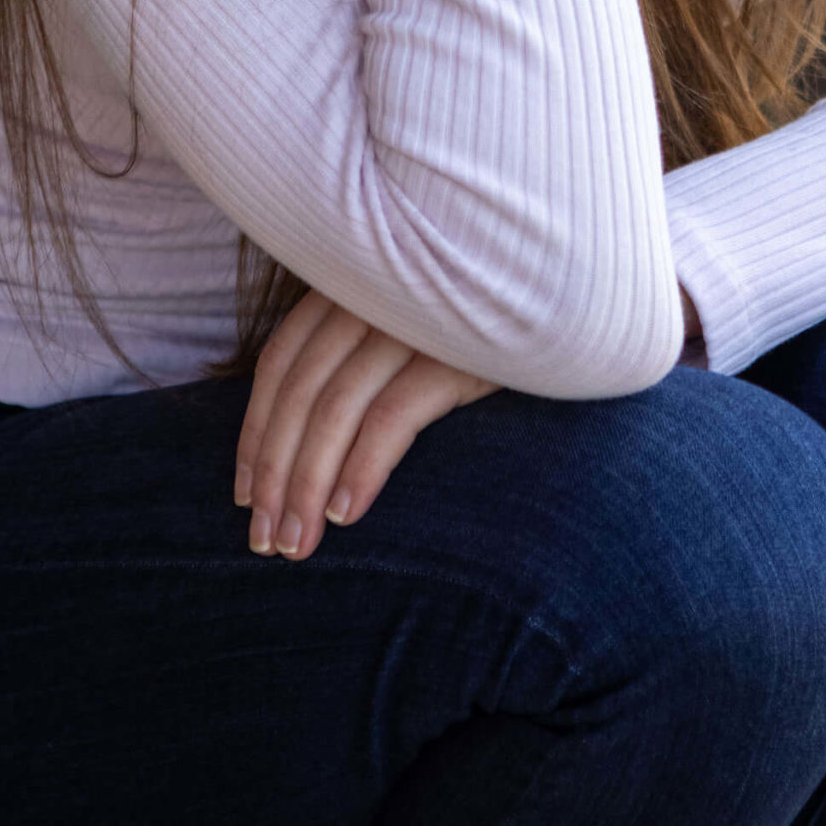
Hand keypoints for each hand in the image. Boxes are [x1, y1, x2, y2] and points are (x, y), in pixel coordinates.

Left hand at [233, 288, 499, 560]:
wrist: (579, 292)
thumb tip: (311, 439)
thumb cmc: (491, 317)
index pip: (282, 360)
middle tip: (264, 540)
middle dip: (275, 471)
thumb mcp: (414, 322)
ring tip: (297, 543)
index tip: (245, 493)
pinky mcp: (455, 350)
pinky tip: (347, 513)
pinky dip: (360, 468)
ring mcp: (411, 318)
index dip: (256, 429)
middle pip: (301, 391)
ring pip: (334, 408)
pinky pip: (390, 416)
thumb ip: (366, 353)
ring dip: (306, 483)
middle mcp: (373, 292)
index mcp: (354, 281)